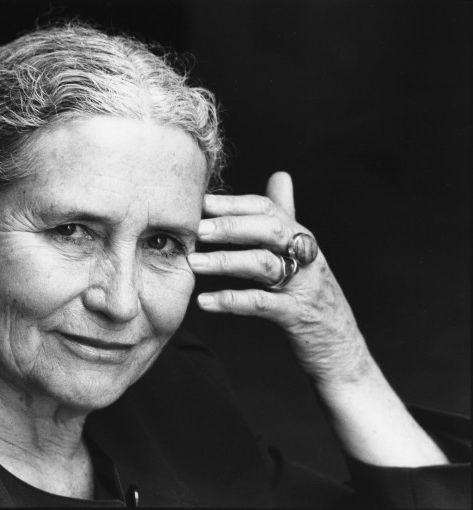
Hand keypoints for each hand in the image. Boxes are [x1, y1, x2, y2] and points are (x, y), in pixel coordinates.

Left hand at [188, 171, 372, 387]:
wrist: (340, 346)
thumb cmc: (312, 294)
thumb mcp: (301, 252)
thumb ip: (286, 216)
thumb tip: (280, 175)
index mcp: (300, 236)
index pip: (267, 209)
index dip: (234, 203)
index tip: (200, 200)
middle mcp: (305, 255)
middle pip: (269, 229)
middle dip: (230, 226)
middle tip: (195, 228)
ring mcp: (303, 285)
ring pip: (263, 265)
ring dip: (225, 261)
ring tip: (192, 262)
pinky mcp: (296, 314)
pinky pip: (261, 304)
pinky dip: (231, 301)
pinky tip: (204, 301)